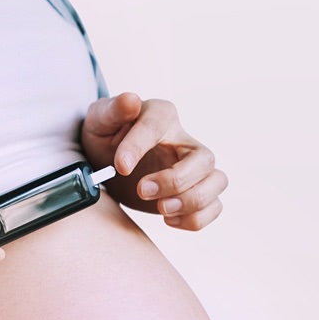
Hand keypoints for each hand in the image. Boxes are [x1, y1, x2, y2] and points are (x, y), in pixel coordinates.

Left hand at [81, 92, 227, 230]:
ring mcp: (195, 168)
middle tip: (142, 190)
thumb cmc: (106, 137)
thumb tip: (131, 100)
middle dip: (176, 181)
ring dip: (192, 202)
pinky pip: (214, 207)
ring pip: (218, 182)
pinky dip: (195, 219)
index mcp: (161, 116)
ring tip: (161, 209)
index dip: (139, 146)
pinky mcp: (195, 192)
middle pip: (204, 159)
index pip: (158, 125)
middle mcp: (185, 141)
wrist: (108, 164)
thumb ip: (113, 110)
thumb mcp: (100, 121)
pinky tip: (167, 218)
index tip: (120, 167)